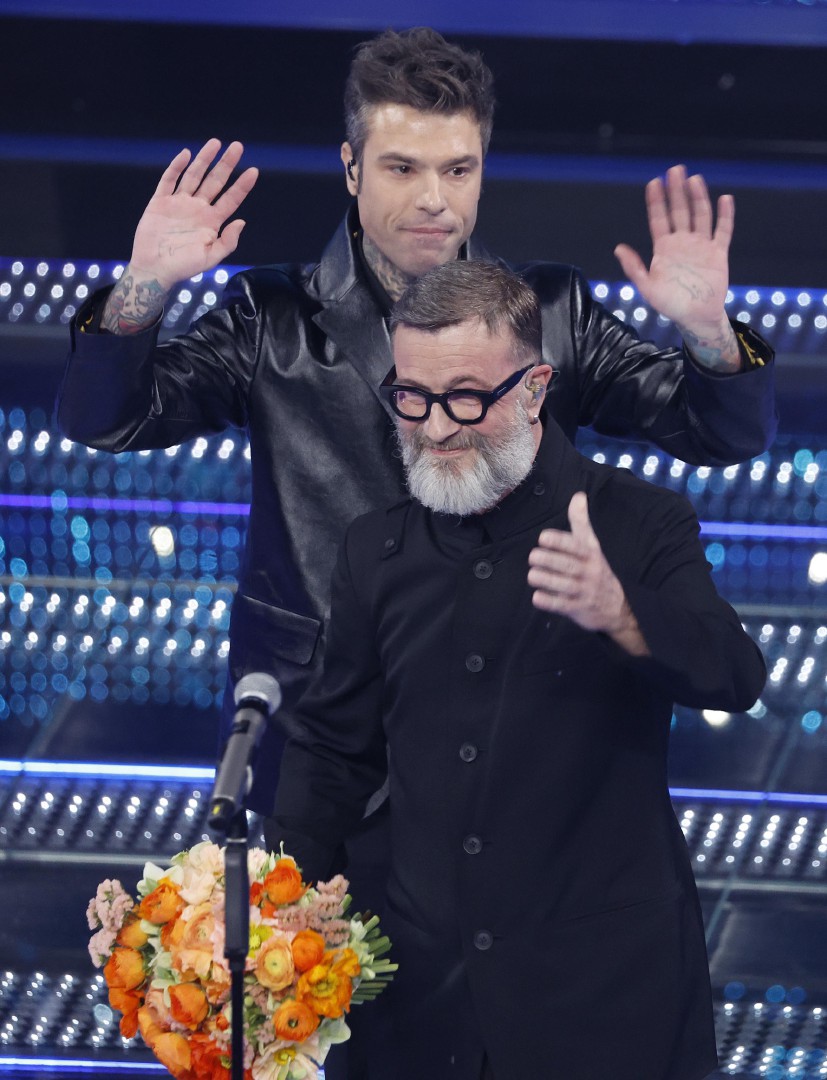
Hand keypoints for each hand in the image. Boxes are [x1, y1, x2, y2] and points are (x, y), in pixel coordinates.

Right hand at [128, 138, 258, 289]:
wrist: (155, 270)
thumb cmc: (184, 267)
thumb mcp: (211, 258)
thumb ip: (228, 241)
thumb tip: (242, 222)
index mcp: (212, 221)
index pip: (231, 199)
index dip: (242, 186)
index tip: (254, 171)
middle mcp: (198, 208)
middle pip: (215, 181)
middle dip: (226, 164)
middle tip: (237, 146)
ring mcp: (179, 203)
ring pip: (194, 175)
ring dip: (205, 159)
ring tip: (216, 143)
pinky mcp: (160, 202)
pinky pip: (169, 180)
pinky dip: (177, 167)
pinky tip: (186, 155)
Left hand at [527, 493, 648, 654]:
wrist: (616, 607)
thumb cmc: (596, 569)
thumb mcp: (592, 545)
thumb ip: (581, 522)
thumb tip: (578, 495)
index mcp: (590, 553)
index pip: (575, 545)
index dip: (558, 541)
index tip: (543, 538)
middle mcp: (588, 571)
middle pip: (567, 564)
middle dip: (547, 560)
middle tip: (533, 557)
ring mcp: (583, 591)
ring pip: (562, 585)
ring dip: (544, 579)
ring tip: (533, 575)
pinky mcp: (577, 608)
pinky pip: (561, 605)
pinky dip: (548, 601)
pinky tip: (538, 596)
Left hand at [614, 164, 739, 370]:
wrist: (695, 318)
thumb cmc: (669, 304)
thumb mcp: (647, 287)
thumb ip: (634, 268)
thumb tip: (618, 248)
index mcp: (664, 249)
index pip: (659, 219)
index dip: (656, 202)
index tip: (654, 183)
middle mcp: (682, 242)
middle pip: (679, 211)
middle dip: (676, 191)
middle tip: (675, 170)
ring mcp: (701, 246)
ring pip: (700, 215)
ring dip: (697, 197)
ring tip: (694, 179)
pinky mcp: (718, 253)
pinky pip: (723, 231)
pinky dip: (724, 216)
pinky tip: (724, 199)